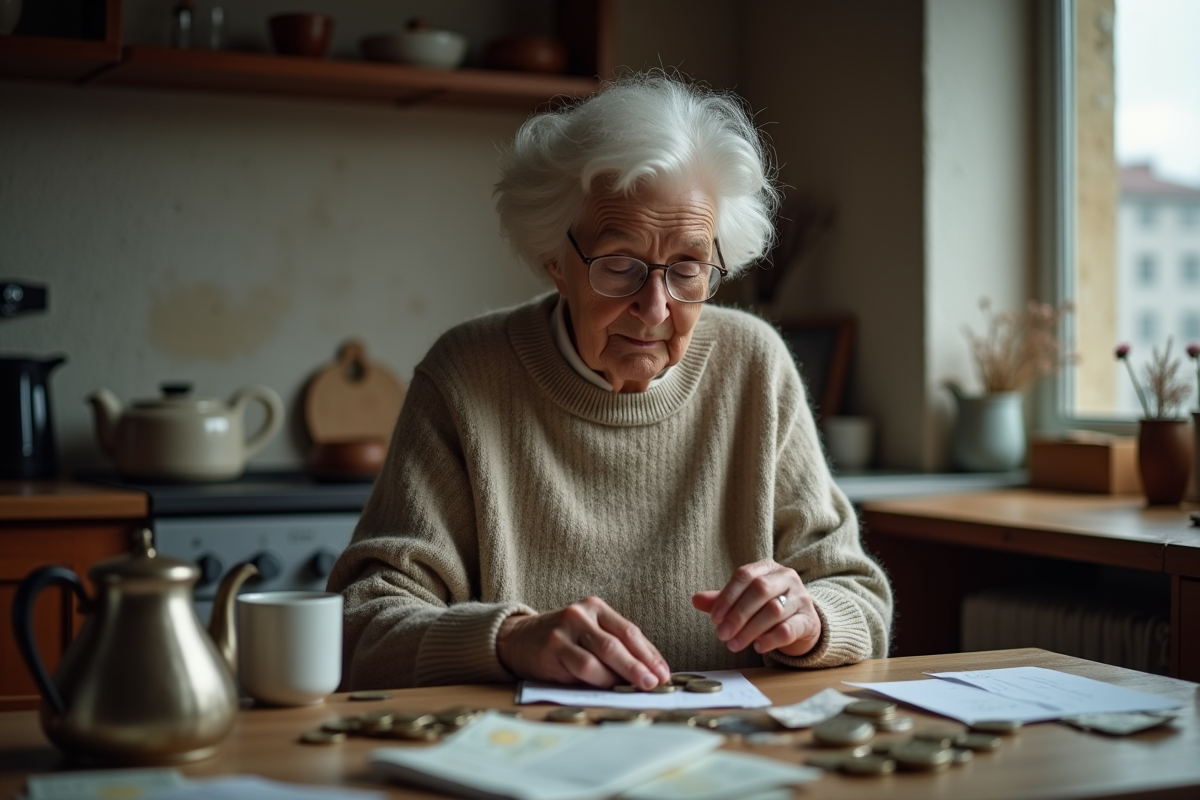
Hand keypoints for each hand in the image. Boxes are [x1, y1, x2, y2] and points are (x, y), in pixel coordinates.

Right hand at [496, 596, 671, 688]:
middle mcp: (582, 613)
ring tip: (637, 687)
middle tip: (655, 682)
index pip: (630, 631)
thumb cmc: (561, 641)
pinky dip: (599, 678)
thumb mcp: (588, 634)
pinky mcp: (553, 646)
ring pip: (602, 653)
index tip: (664, 673)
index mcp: (596, 608)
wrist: (517, 639)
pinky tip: (609, 686)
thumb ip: (614, 647)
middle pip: (619, 641)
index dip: (650, 654)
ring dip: (623, 674)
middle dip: (641, 665)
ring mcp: (566, 629)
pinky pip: (582, 665)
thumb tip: (649, 671)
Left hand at [692, 559, 820, 657]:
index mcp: (768, 568)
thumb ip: (722, 600)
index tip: (714, 617)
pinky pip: (789, 628)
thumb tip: (695, 599)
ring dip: (750, 630)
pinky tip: (757, 647)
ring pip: (774, 610)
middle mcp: (787, 578)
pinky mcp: (809, 620)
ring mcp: (801, 598)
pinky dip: (770, 639)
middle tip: (721, 635)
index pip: (745, 575)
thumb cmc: (767, 608)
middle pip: (760, 590)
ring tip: (734, 645)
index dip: (727, 596)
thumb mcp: (744, 601)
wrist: (802, 624)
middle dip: (738, 614)